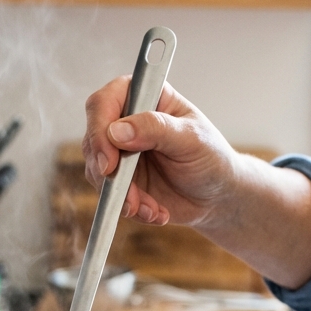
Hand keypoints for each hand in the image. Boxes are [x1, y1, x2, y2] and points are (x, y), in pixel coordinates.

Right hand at [82, 78, 238, 228]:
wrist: (217, 195)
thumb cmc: (210, 157)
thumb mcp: (190, 139)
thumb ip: (156, 129)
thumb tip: (117, 131)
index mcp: (144, 97)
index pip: (104, 103)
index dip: (100, 130)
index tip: (110, 162)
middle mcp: (125, 121)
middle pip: (93, 139)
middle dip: (108, 173)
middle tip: (129, 198)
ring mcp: (119, 151)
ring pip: (97, 171)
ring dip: (122, 196)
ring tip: (152, 209)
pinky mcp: (118, 179)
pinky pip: (108, 194)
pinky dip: (131, 208)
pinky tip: (156, 213)